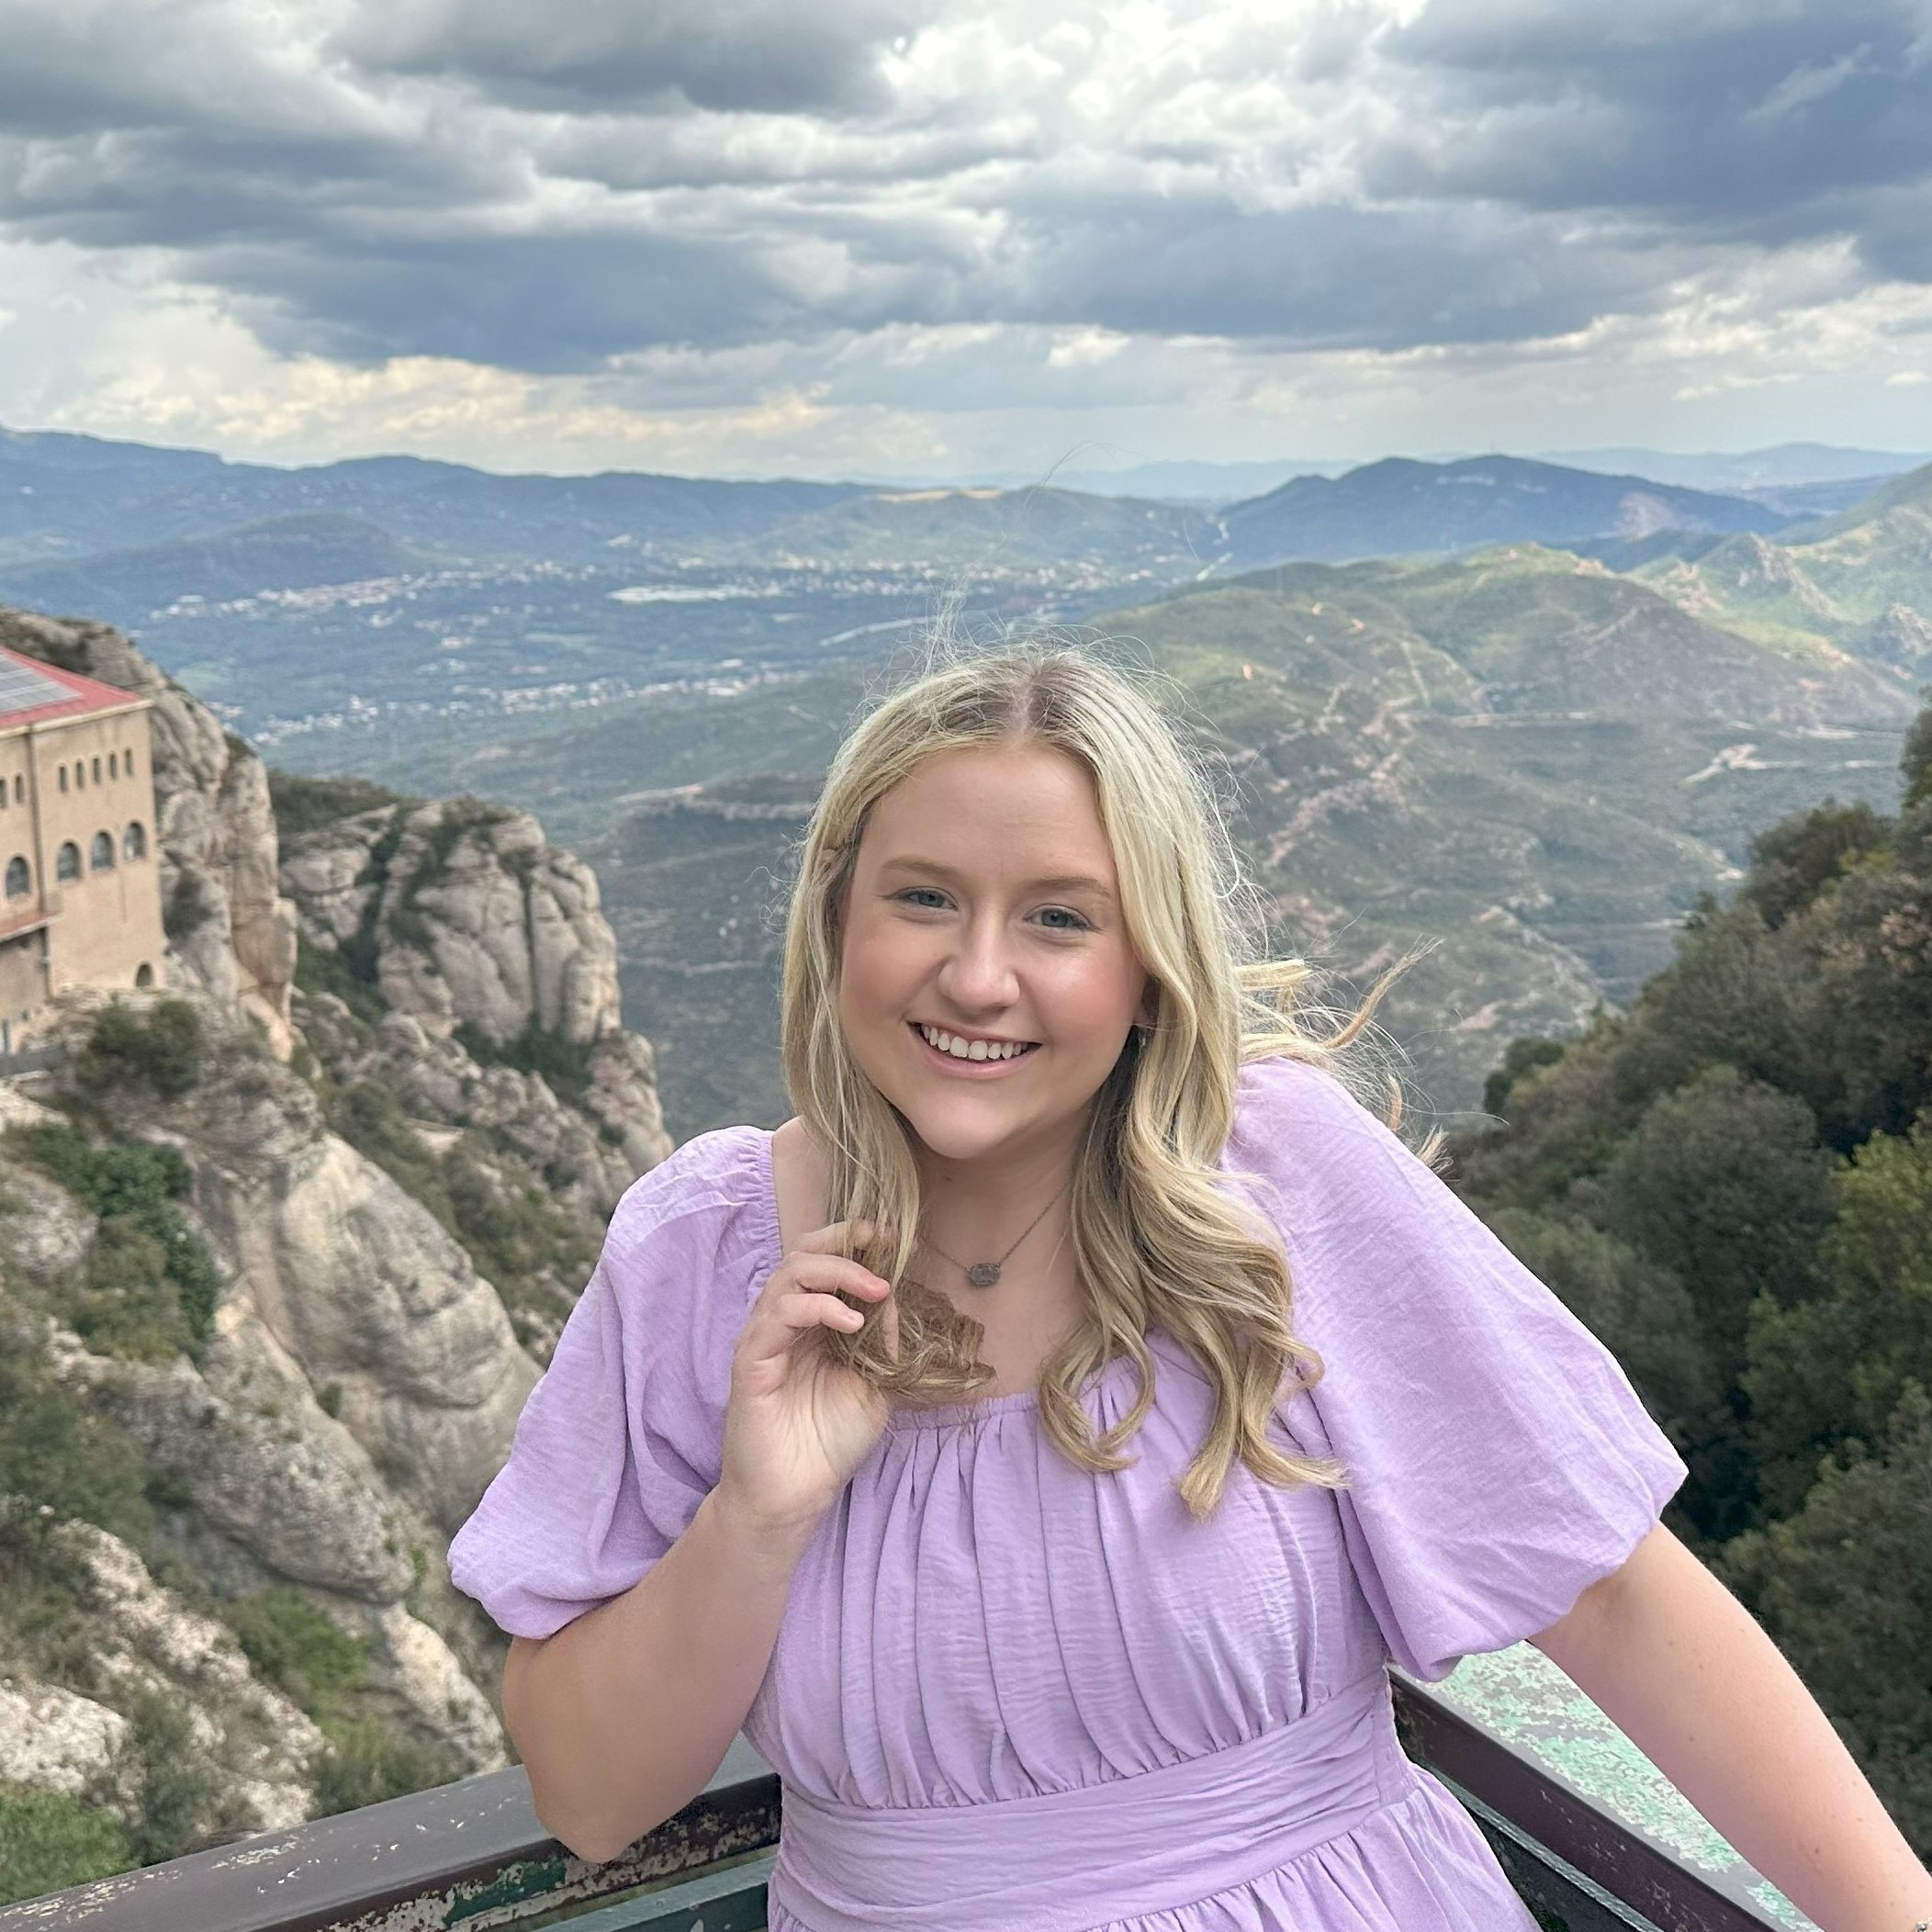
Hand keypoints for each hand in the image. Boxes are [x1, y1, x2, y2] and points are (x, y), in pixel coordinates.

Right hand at [715, 1221, 895, 1541]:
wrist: (795, 1495)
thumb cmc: (829, 1441)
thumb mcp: (875, 1383)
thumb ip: (884, 1342)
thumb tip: (895, 1300)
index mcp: (810, 1322)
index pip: (822, 1260)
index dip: (851, 1241)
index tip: (889, 1238)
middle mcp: (783, 1322)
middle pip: (801, 1255)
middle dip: (842, 1241)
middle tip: (881, 1245)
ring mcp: (763, 1339)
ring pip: (788, 1276)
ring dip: (838, 1272)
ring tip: (878, 1290)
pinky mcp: (751, 1362)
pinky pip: (777, 1317)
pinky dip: (817, 1308)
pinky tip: (851, 1321)